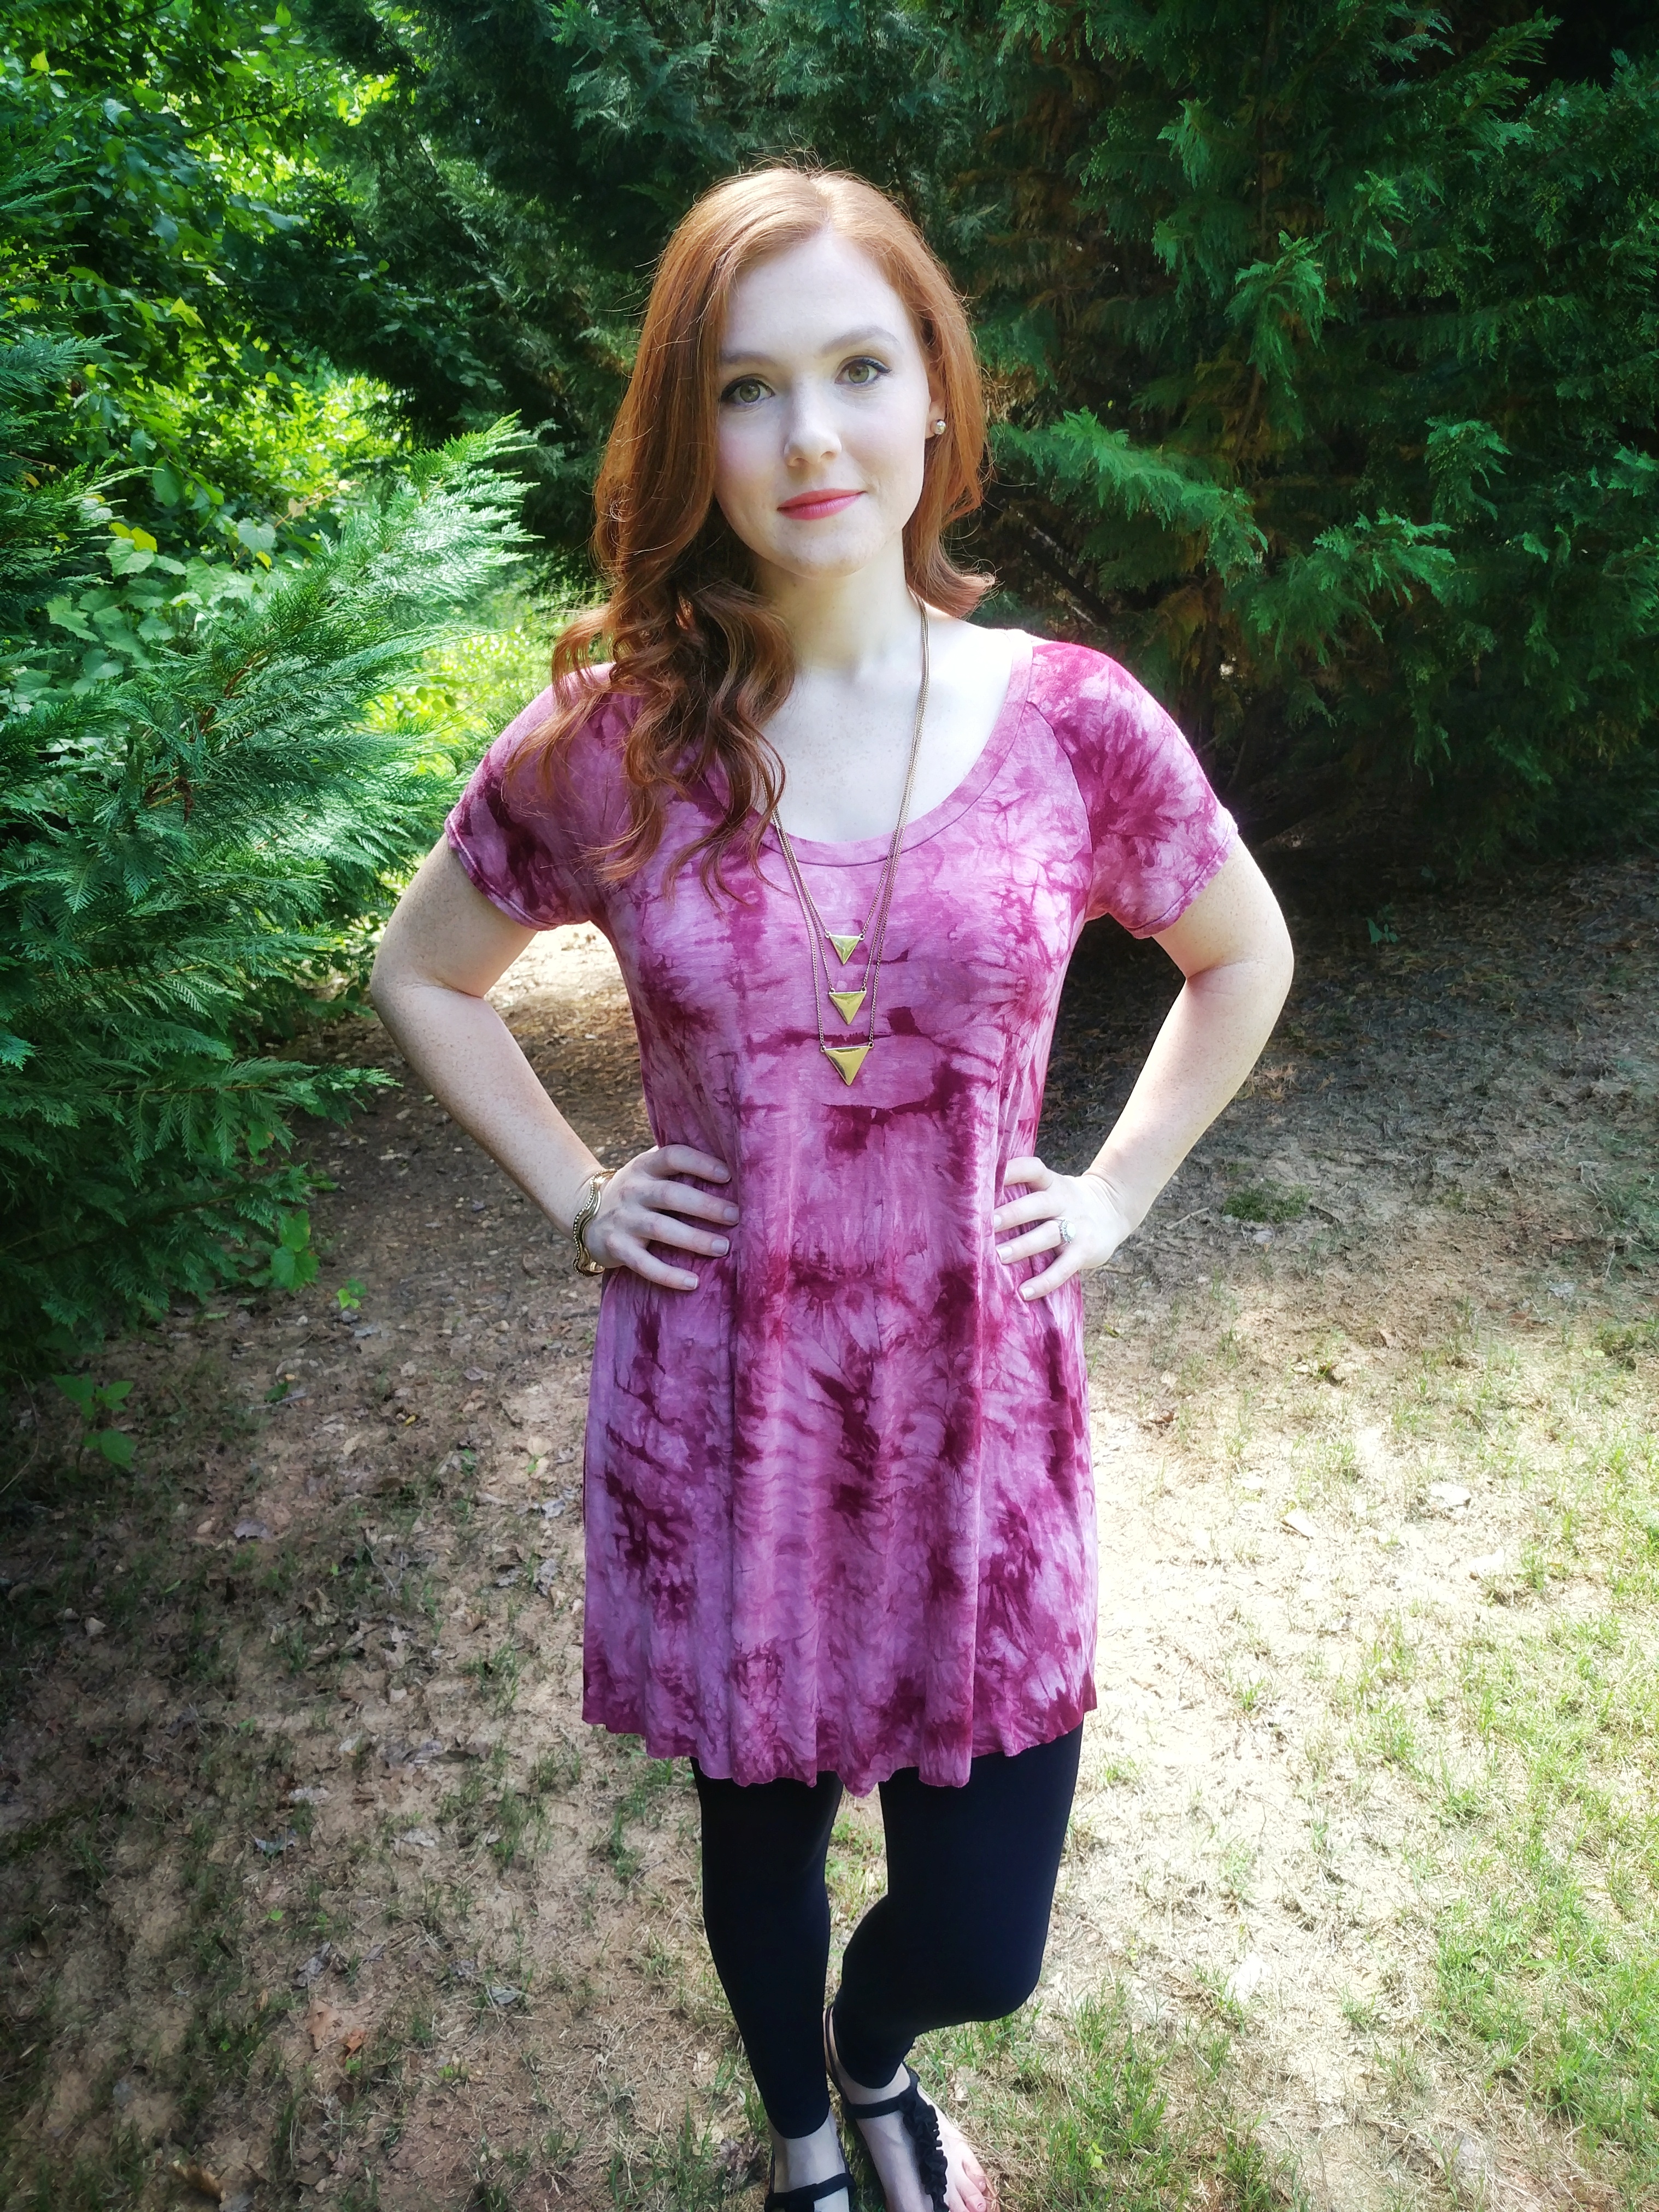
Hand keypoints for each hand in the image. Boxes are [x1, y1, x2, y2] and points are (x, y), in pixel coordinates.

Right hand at [575, 1145, 737, 1291]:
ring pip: (659, 1228)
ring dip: (693, 1239)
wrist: (586, 1214)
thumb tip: (734, 1168)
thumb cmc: (637, 1193)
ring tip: (723, 1247)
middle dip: (705, 1205)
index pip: (672, 1157)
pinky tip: (692, 1282)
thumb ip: (680, 1168)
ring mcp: (623, 1219)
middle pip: (670, 1194)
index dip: (700, 1163)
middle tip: (736, 1216)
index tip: (728, 1175)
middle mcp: (633, 1190)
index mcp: (645, 1167)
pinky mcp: (616, 1248)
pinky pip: (643, 1264)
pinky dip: (668, 1274)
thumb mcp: (649, 1172)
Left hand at [992, 1156, 1133, 1300]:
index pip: (1032, 1170)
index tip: (988, 1175)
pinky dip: (1045, 1280)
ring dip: (1023, 1245)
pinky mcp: (1085, 1250)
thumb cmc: (1066, 1201)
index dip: (1012, 1170)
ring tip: (999, 1256)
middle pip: (1036, 1205)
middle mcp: (1063, 1201)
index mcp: (1051, 1183)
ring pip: (1048, 1235)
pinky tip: (1025, 1291)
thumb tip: (976, 1204)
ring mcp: (1076, 1226)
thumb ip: (1025, 1192)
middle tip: (986, 1223)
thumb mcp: (1052, 1187)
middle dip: (1012, 1213)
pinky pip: (1064, 1267)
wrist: (1113, 1209)